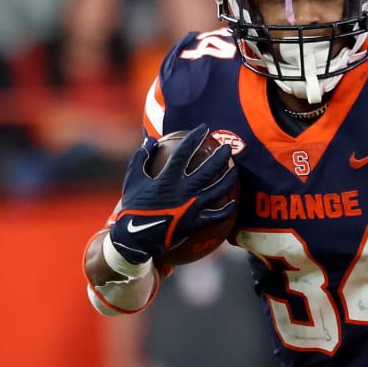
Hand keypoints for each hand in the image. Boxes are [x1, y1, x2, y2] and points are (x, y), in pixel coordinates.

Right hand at [107, 123, 237, 264]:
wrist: (135, 238)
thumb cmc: (133, 207)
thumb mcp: (132, 179)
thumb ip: (141, 157)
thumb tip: (151, 140)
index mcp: (167, 179)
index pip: (184, 153)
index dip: (194, 138)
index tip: (203, 128)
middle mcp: (183, 191)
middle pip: (208, 170)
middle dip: (220, 156)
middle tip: (227, 147)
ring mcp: (191, 208)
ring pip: (217, 190)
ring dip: (228, 178)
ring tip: (235, 170)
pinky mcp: (195, 224)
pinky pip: (216, 216)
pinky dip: (227, 210)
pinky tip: (233, 203)